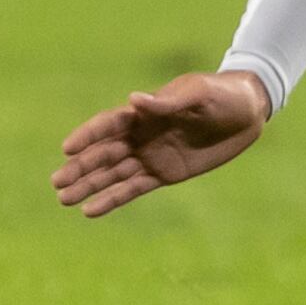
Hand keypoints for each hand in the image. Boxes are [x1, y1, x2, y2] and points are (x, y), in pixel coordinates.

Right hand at [51, 69, 270, 218]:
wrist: (248, 111)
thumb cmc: (222, 94)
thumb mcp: (199, 94)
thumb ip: (168, 102)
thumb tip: (133, 101)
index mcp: (145, 111)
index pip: (109, 124)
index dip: (88, 135)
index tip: (66, 148)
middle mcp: (142, 135)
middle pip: (104, 153)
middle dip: (80, 167)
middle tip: (56, 182)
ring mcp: (151, 155)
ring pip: (113, 174)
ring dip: (89, 186)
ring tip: (64, 199)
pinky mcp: (165, 174)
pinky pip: (133, 189)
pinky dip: (112, 199)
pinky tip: (91, 210)